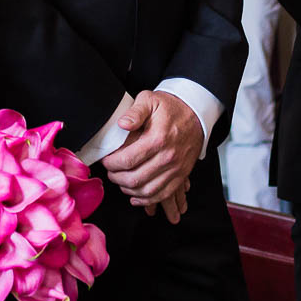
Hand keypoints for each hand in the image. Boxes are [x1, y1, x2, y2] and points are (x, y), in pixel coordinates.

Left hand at [100, 90, 202, 216]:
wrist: (195, 113)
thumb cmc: (171, 107)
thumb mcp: (150, 100)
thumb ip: (135, 112)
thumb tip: (122, 124)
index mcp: (158, 139)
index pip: (128, 160)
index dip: (111, 163)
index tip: (105, 161)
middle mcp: (168, 157)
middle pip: (135, 179)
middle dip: (117, 178)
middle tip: (110, 171)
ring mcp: (176, 168)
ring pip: (148, 191)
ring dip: (129, 190)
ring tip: (120, 181)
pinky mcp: (181, 175)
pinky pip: (163, 194)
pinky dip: (147, 200)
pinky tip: (135, 196)